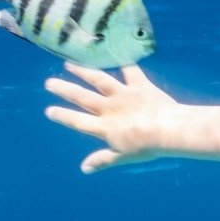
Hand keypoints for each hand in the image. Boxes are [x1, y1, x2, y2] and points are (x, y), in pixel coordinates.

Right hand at [45, 63, 179, 173]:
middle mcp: (110, 108)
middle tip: (49, 83)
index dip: (62, 116)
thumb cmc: (147, 147)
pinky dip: (123, 60)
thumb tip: (84, 169)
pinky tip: (115, 51)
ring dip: (83, 71)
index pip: (77, 121)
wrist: (170, 130)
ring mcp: (124, 95)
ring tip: (70, 64)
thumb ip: (102, 160)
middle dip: (64, 89)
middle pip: (82, 97)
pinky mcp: (140, 85)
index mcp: (104, 127)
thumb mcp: (123, 157)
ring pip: (99, 80)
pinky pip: (130, 70)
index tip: (49, 110)